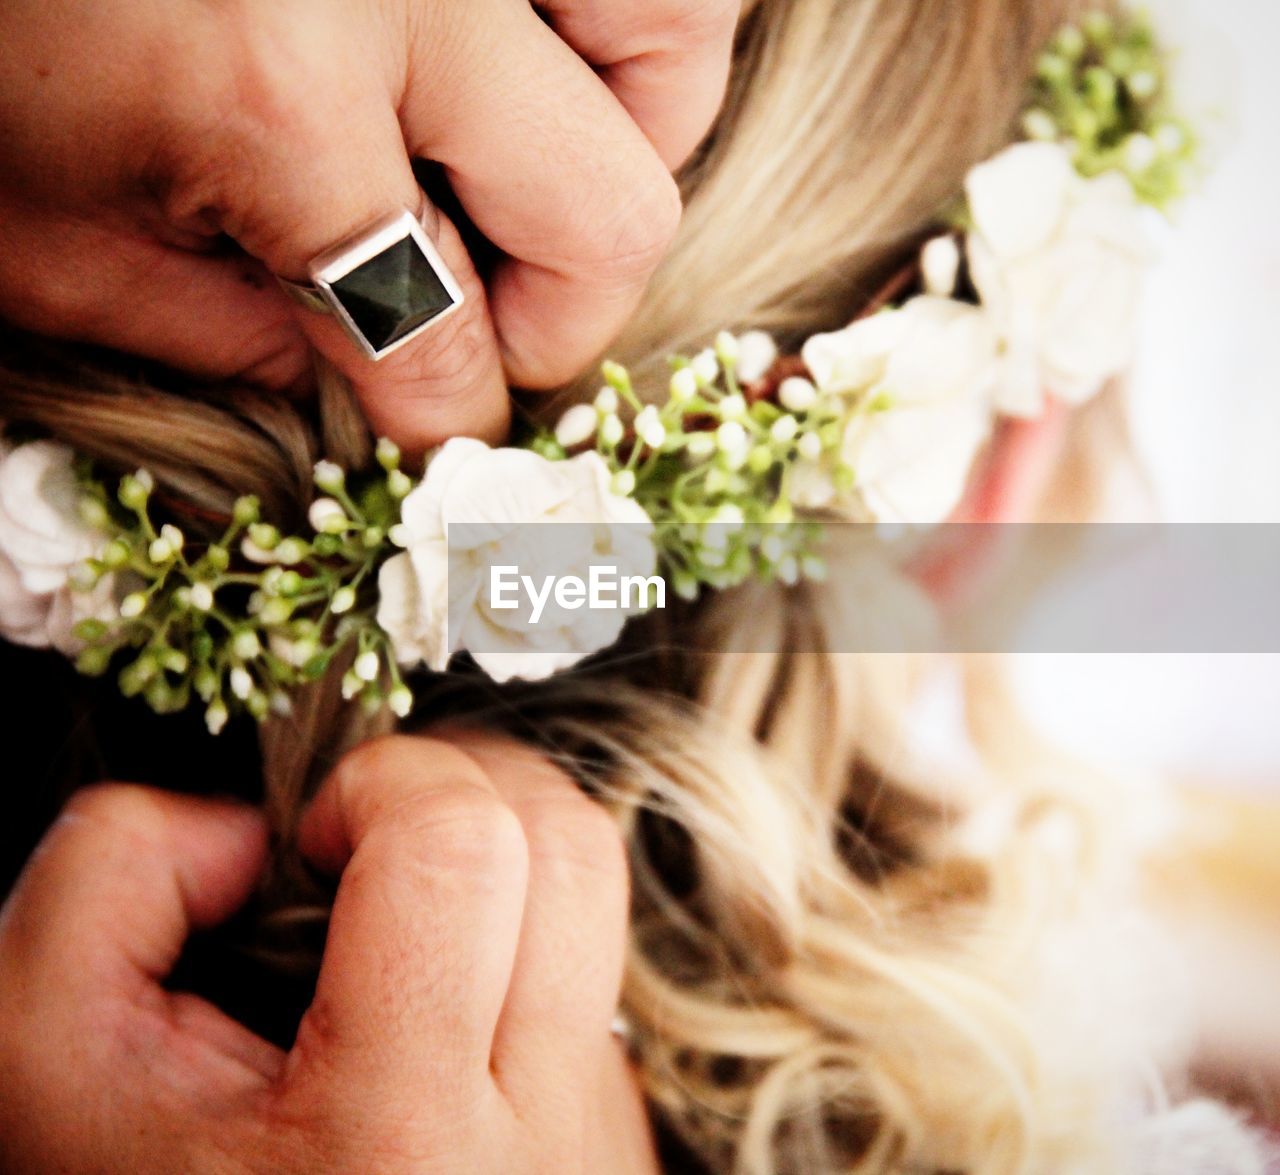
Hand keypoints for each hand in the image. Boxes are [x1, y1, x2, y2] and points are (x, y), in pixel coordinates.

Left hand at [0, 0, 736, 450]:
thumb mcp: (49, 236)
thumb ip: (237, 336)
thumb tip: (381, 376)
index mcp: (271, 98)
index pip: (442, 333)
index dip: (454, 417)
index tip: (444, 432)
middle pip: (610, 212)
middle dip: (564, 314)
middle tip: (492, 320)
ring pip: (678, 43)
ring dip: (631, 145)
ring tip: (531, 174)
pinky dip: (625, 35)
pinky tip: (537, 73)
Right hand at [0, 734, 654, 1173]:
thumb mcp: (50, 1054)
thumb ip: (114, 876)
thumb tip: (251, 824)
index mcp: (390, 1134)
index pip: (460, 852)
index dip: (383, 786)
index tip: (317, 833)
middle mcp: (528, 1139)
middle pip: (570, 849)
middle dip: (464, 786)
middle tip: (375, 829)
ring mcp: (587, 1132)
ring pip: (603, 894)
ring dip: (506, 840)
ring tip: (409, 876)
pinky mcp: (611, 1126)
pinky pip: (598, 964)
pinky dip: (525, 926)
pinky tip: (442, 975)